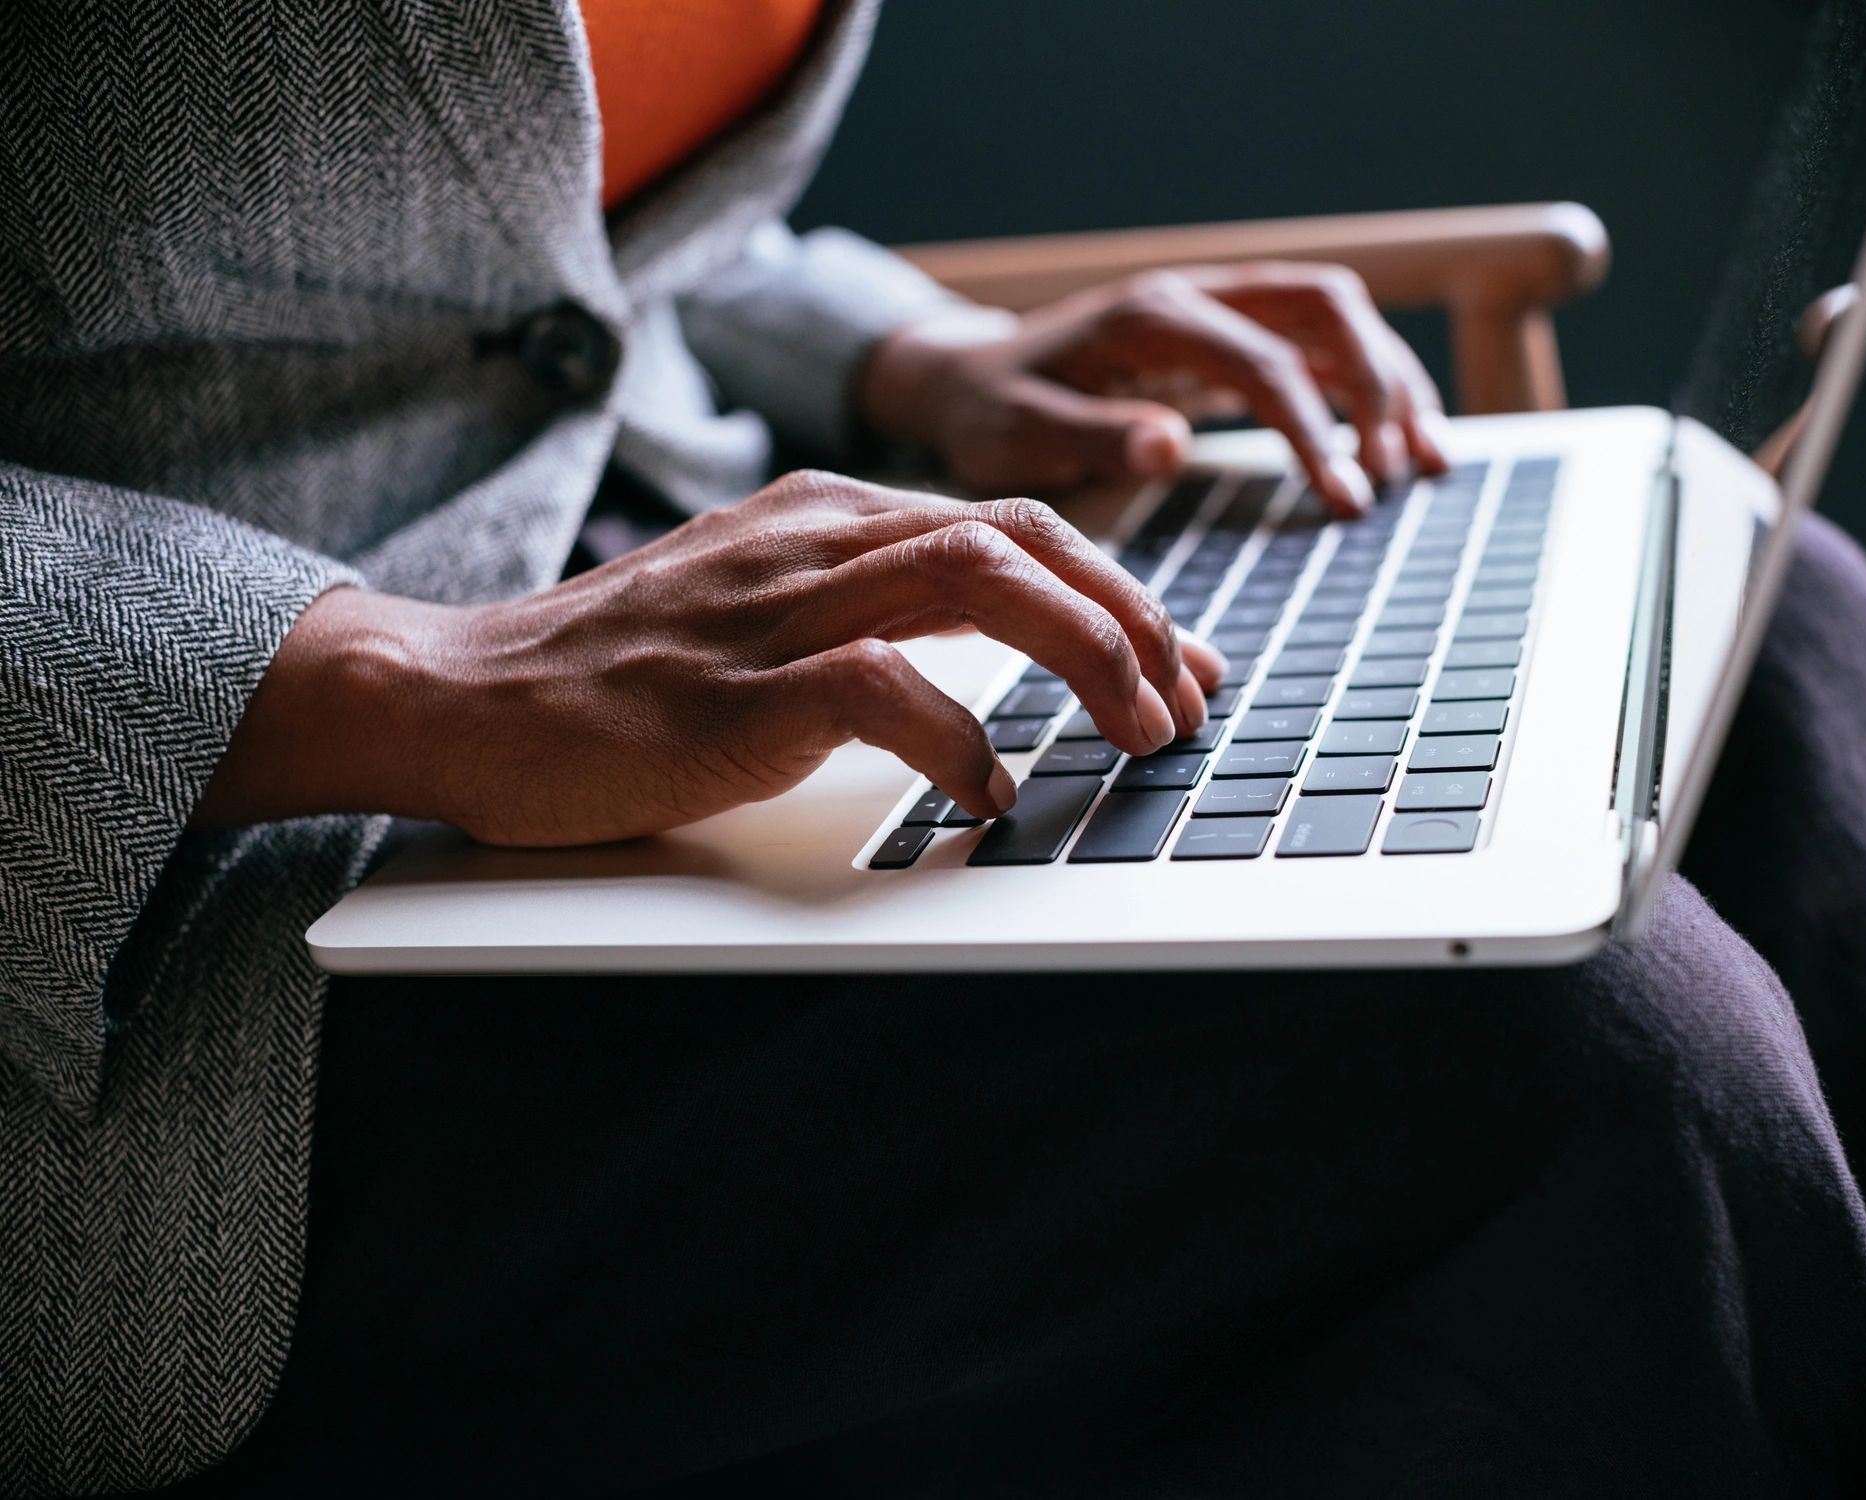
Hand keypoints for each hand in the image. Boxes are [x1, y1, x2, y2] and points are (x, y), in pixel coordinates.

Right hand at [194, 471, 1225, 845]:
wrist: (458, 695)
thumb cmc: (614, 676)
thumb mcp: (760, 615)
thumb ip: (867, 616)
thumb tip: (991, 673)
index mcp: (826, 518)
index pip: (1010, 523)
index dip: (1116, 587)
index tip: (1179, 660)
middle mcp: (813, 540)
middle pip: (1020, 533)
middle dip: (1131, 612)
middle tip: (1187, 697)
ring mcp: (774, 606)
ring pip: (976, 580)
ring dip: (1084, 651)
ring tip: (1137, 729)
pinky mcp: (735, 687)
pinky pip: (882, 688)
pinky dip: (958, 737)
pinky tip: (985, 793)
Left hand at [861, 263, 1450, 516]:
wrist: (965, 380)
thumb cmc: (988, 414)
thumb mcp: (1017, 436)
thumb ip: (1091, 437)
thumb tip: (1171, 445)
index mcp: (1148, 316)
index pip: (1261, 359)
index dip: (1315, 428)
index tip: (1347, 498)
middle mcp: (1194, 296)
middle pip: (1322, 306)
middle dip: (1376, 386)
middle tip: (1395, 477)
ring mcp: (1216, 310)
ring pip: (1334, 317)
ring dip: (1388, 381)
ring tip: (1424, 465)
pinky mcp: (1227, 339)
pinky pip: (1318, 344)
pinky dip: (1367, 387)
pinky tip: (1397, 445)